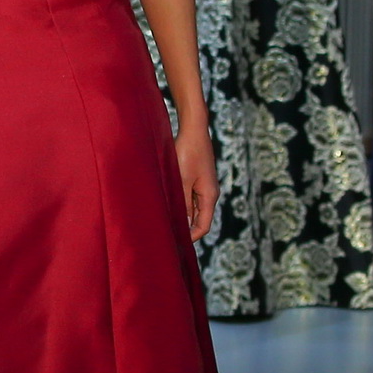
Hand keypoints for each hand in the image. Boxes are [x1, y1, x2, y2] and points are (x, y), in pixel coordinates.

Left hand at [174, 115, 215, 241]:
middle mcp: (209, 193)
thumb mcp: (181, 180)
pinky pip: (189, 198)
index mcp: (209, 196)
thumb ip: (181, 202)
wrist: (193, 129)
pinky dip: (179, 203)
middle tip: (165, 234)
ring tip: (163, 220)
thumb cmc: (187, 153)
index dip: (190, 237)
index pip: (203, 226)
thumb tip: (179, 223)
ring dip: (180, 215)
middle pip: (199, 219)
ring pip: (193, 208)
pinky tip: (165, 204)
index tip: (174, 243)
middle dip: (184, 228)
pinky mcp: (197, 178)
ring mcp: (204, 186)